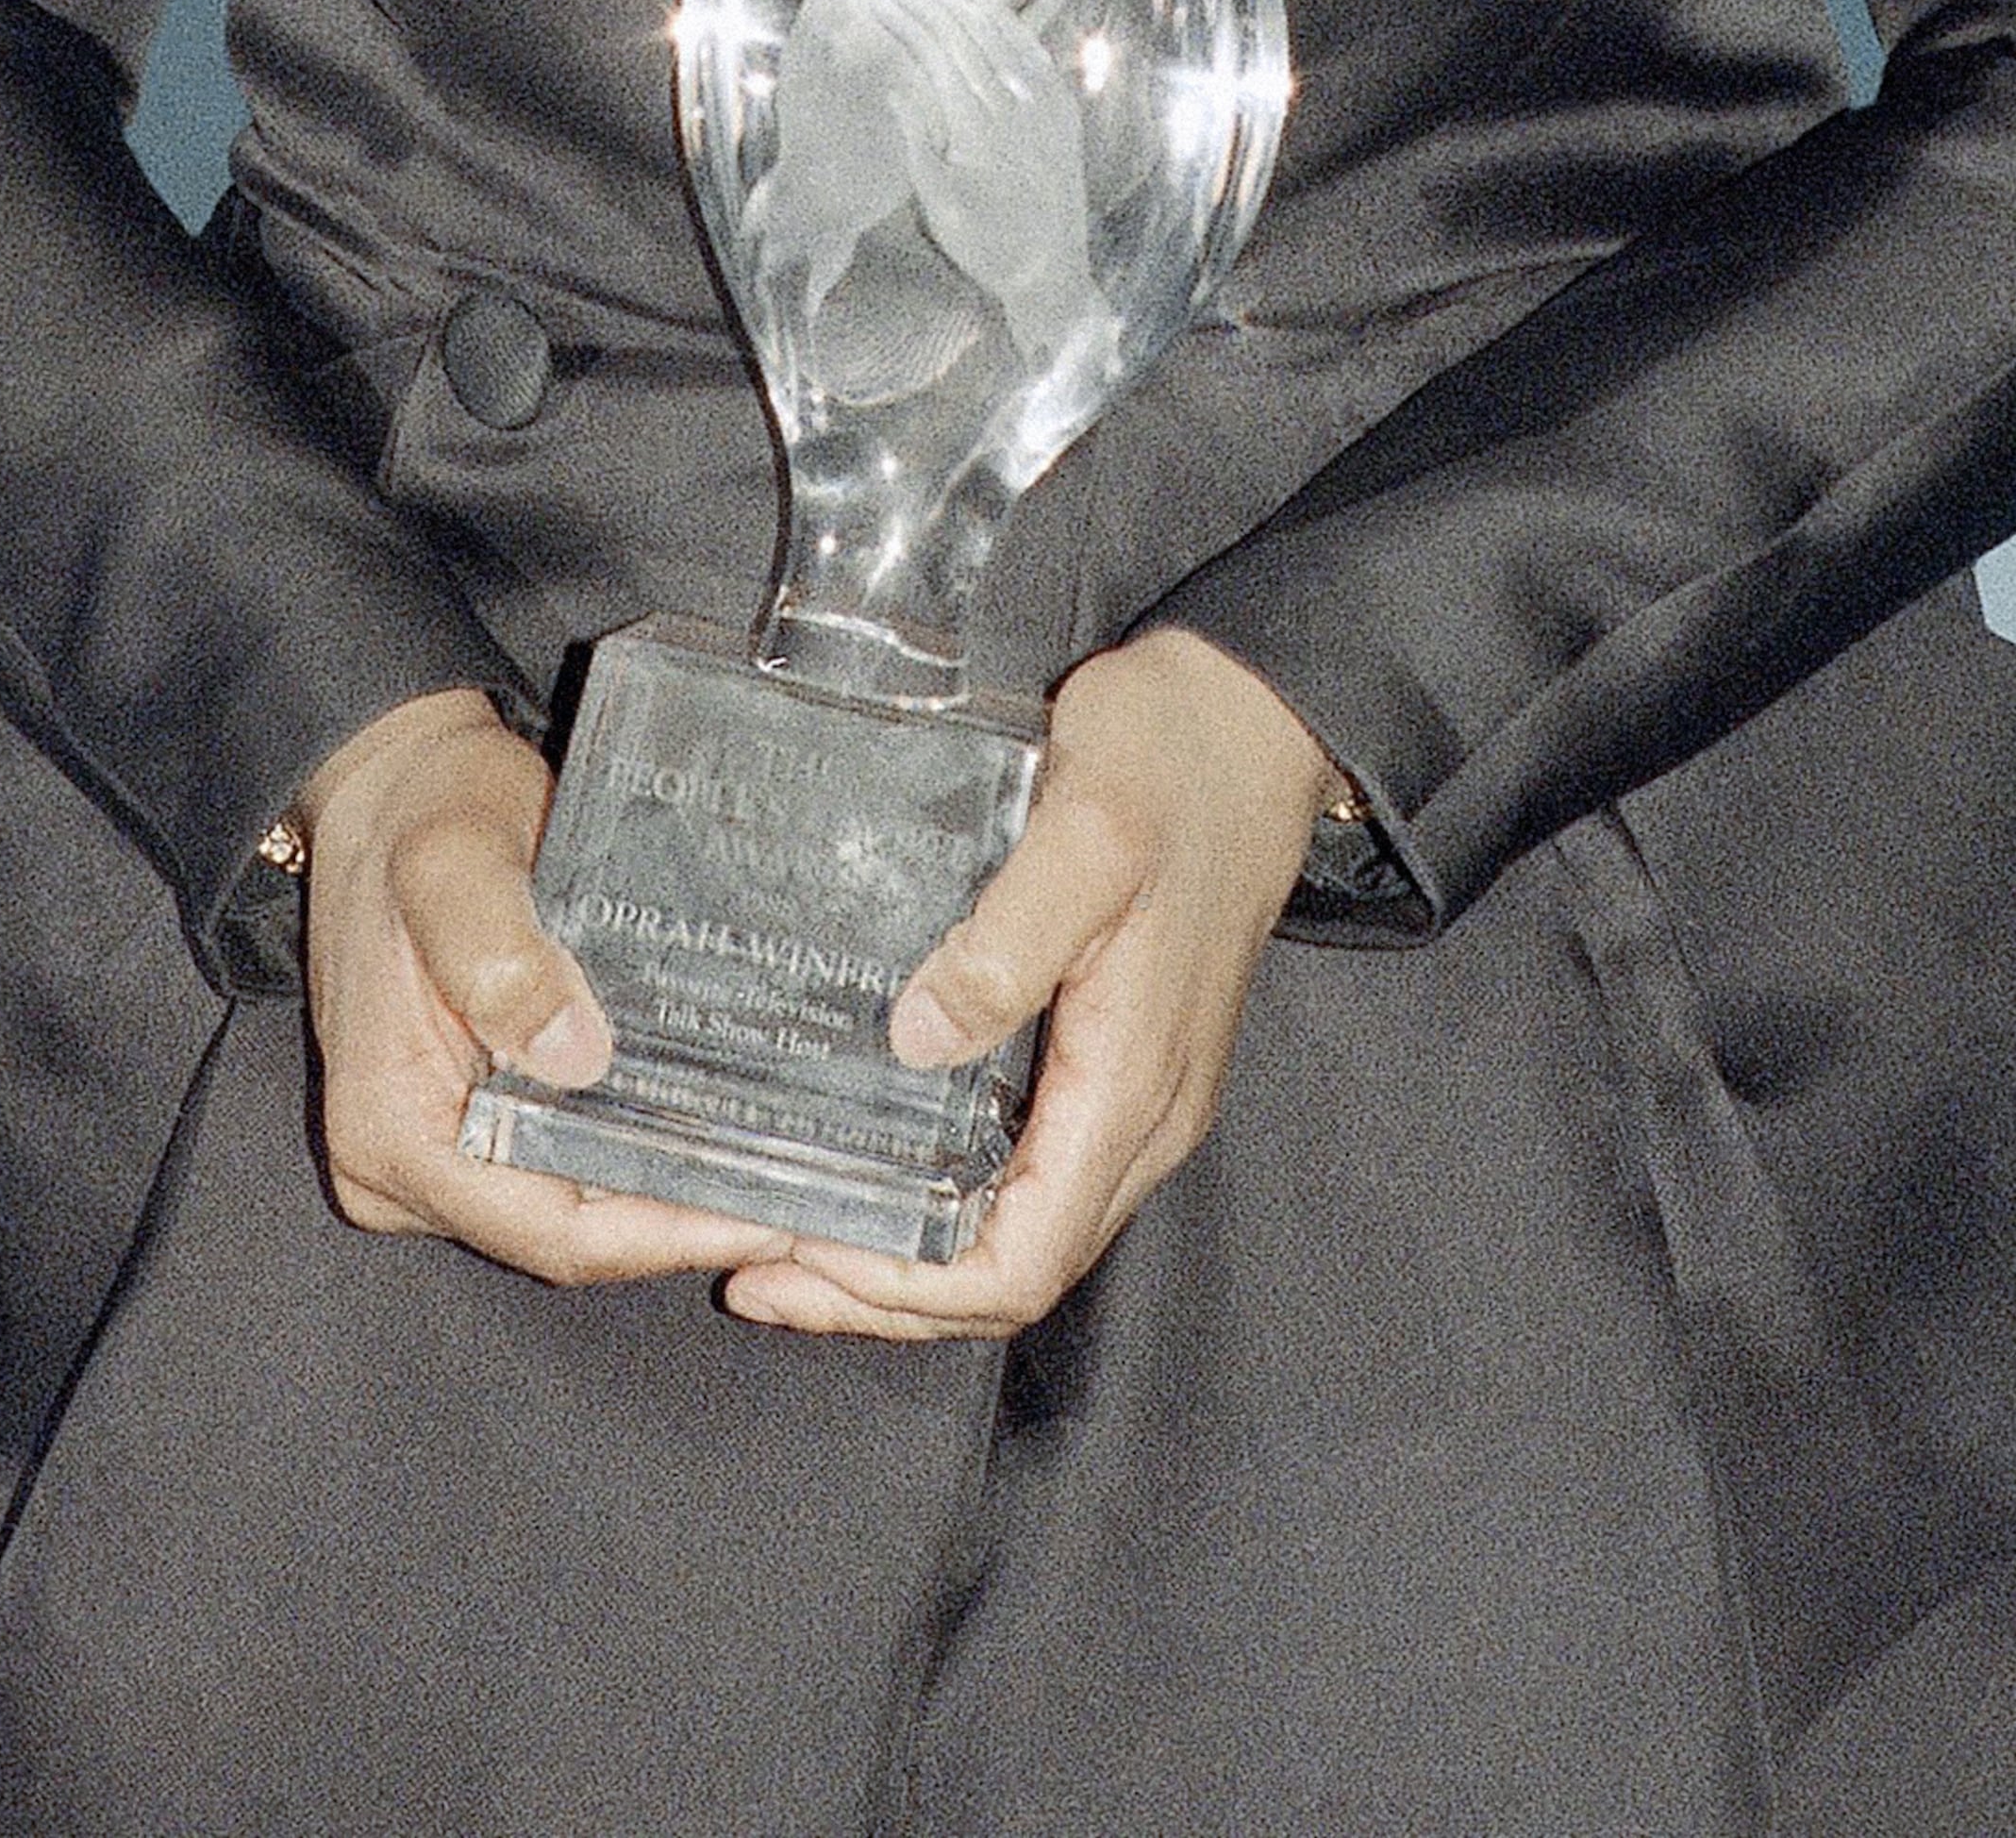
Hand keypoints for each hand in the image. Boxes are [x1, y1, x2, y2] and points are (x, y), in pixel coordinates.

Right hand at [290, 685, 753, 1287]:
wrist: (393, 779)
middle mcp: (399, 1168)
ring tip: (784, 1173)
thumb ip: (501, 957)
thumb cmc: (424, 813)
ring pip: (573, 1212)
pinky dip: (637, 1157)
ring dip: (671, 1196)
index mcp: (390, 1131)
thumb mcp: (456, 865)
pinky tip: (718, 1134)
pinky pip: (563, 1165)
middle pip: (568, 1237)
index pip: (551, 1230)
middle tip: (805, 1200)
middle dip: (687, 1223)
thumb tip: (579, 1056)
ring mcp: (432, 1154)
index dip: (665, 1233)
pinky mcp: (465, 1121)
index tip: (769, 1214)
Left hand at [716, 626, 1339, 1344]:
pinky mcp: (1120, 1057)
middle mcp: (1144, 1115)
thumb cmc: (1174, 760)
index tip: (804, 1254)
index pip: (1022, 1263)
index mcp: (1132, 1082)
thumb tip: (918, 1039)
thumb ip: (1008, 941)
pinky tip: (878, 1160)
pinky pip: (1030, 1173)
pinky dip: (946, 1199)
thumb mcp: (1083, 830)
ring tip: (793, 1236)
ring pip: (1020, 1232)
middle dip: (884, 1296)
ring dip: (908, 1258)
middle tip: (760, 1272)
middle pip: (1013, 1274)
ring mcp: (1138, 1092)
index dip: (908, 1290)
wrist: (1254, 719)